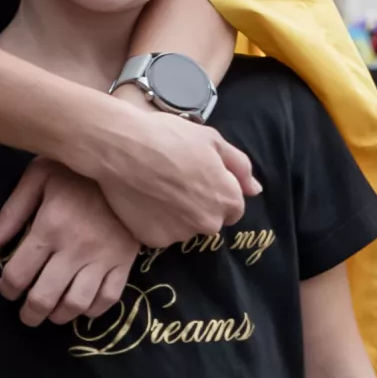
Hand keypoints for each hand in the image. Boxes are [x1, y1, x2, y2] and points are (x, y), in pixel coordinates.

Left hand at [0, 161, 140, 326]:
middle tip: (26, 315)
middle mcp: (75, 248)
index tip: (7, 289)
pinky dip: (93, 311)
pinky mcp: (125, 261)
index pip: (18, 273)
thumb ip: (12, 211)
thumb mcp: (38, 177)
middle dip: (30, 313)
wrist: (131, 164)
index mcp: (50, 226)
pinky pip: (109, 298)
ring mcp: (103, 257)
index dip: (7, 289)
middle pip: (45, 297)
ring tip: (52, 314)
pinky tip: (82, 306)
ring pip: (77, 304)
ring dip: (59, 317)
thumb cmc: (77, 170)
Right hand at [80, 93, 259, 247]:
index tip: (198, 178)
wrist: (121, 146)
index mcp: (227, 199)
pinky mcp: (153, 240)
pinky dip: (154, 222)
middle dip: (198, 206)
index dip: (217, 192)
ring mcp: (180, 235)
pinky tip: (143, 199)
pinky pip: (159, 234)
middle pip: (209, 221)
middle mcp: (208, 223)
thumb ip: (240, 167)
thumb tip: (255, 190)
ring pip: (184, 228)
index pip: (233, 208)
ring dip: (176, 215)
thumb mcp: (212, 140)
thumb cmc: (169, 136)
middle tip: (176, 181)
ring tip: (157, 188)